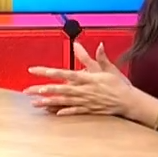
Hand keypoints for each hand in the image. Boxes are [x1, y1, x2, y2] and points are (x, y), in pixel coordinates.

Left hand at [24, 42, 145, 117]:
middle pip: (60, 89)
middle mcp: (84, 90)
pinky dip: (64, 112)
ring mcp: (86, 101)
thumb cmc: (119, 84)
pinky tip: (54, 112)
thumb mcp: (107, 68)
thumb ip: (96, 57)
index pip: (64, 73)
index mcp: (87, 78)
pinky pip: (74, 111)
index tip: (35, 70)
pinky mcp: (89, 110)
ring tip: (35, 102)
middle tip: (28, 90)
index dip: (49, 72)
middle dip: (42, 89)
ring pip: (63, 101)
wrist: (130, 101)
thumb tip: (96, 44)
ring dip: (48, 102)